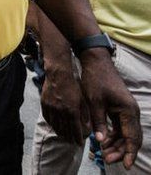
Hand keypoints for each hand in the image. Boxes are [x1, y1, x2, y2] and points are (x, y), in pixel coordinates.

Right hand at [40, 63, 88, 144]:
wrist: (59, 74)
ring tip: (63, 136)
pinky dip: (51, 123)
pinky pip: (47, 118)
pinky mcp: (44, 103)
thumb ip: (84, 114)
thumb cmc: (74, 85)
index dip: (77, 138)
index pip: (75, 129)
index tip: (79, 144)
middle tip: (71, 141)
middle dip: (68, 137)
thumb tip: (87, 126)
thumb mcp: (83, 99)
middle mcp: (60, 111)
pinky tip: (55, 126)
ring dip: (60, 132)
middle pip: (64, 129)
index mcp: (72, 110)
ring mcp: (51, 107)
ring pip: (55, 125)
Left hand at [78, 50, 141, 167]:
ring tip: (103, 153)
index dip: (129, 153)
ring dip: (116, 144)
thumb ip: (98, 122)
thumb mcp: (94, 102)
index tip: (125, 166)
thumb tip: (100, 141)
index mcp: (128, 111)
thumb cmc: (95, 80)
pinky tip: (103, 142)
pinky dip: (113, 135)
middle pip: (131, 138)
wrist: (96, 63)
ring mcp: (127, 111)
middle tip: (106, 159)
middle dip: (120, 151)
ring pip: (126, 134)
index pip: (132, 138)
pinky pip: (121, 127)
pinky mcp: (121, 109)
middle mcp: (131, 112)